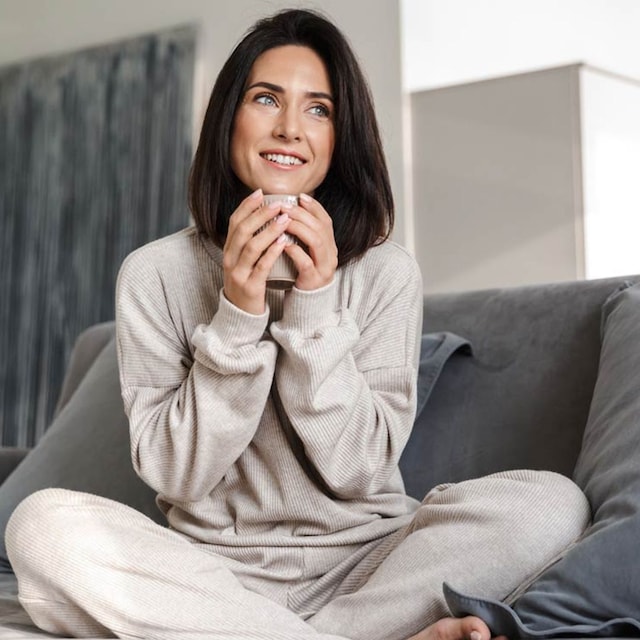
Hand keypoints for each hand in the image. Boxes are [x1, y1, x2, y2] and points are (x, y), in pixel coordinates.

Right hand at [222, 189, 291, 314]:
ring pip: (251, 246)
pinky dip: (271, 253)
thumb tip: (264, 218)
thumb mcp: (244, 261)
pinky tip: (282, 242)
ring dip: (268, 230)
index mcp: (229, 250)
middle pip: (242, 230)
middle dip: (260, 214)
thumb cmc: (248, 283)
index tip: (261, 193)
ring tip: (284, 219)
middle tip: (277, 203)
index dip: (247, 206)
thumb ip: (250, 242)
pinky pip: (261, 266)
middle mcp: (230, 259)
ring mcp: (238, 273)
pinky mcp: (250, 287)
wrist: (241, 315)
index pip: (234, 222)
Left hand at [281, 193, 337, 290]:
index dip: (314, 207)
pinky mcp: (314, 280)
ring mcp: (324, 267)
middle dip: (302, 214)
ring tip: (282, 222)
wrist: (308, 302)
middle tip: (284, 207)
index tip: (299, 197)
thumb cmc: (302, 273)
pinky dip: (295, 251)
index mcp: (330, 245)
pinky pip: (306, 262)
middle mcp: (331, 254)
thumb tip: (287, 210)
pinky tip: (283, 244)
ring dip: (298, 228)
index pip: (326, 220)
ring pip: (316, 242)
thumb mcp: (307, 252)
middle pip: (321, 228)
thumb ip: (302, 235)